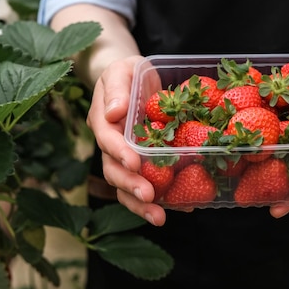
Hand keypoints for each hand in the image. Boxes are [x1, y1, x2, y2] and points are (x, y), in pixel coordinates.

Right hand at [86, 55, 167, 225]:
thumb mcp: (121, 70)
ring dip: (142, 204)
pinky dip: (166, 196)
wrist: (132, 80)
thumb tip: (114, 112)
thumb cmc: (126, 73)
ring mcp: (126, 157)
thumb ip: (116, 89)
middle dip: (130, 187)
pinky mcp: (144, 163)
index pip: (107, 140)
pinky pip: (152, 183)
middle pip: (115, 172)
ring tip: (160, 218)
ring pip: (128, 185)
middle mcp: (112, 145)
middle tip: (150, 198)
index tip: (134, 163)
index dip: (119, 153)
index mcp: (103, 121)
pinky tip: (185, 205)